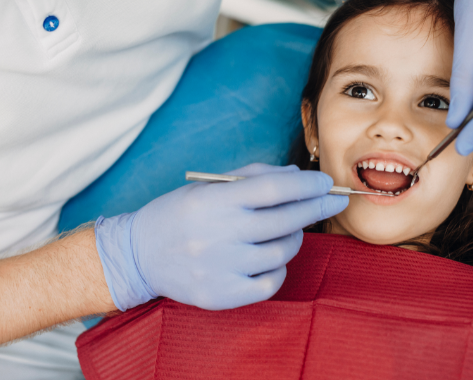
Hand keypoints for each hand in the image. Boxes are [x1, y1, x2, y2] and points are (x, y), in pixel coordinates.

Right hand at [95, 163, 347, 310]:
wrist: (139, 255)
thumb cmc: (179, 214)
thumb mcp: (208, 186)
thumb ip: (253, 177)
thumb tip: (298, 176)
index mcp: (213, 201)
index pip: (272, 190)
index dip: (306, 186)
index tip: (326, 183)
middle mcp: (217, 235)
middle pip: (284, 221)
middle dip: (316, 208)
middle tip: (333, 201)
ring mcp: (220, 268)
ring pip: (282, 253)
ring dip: (294, 238)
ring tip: (287, 230)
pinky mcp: (222, 295)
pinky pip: (270, 283)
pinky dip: (279, 269)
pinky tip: (270, 258)